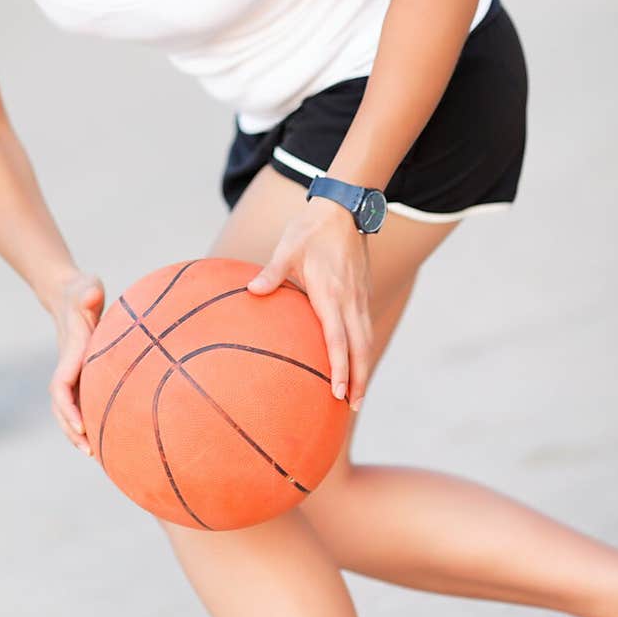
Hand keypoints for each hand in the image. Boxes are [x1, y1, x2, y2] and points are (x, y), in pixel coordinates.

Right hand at [48, 270, 104, 455]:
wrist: (70, 294)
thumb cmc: (82, 292)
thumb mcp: (86, 287)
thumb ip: (88, 293)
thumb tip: (90, 296)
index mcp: (70, 353)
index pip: (62, 386)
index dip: (68, 408)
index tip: (81, 426)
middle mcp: (68, 367)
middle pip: (62, 406)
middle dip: (71, 429)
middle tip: (89, 450)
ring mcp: (73, 373)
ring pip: (70, 408)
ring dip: (78, 431)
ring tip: (95, 453)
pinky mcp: (81, 374)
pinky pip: (81, 402)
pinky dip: (88, 420)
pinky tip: (107, 435)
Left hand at [246, 199, 372, 411]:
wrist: (343, 209)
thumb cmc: (310, 230)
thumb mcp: (287, 249)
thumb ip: (272, 272)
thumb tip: (251, 290)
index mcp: (331, 293)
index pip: (338, 339)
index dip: (339, 368)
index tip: (338, 392)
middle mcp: (350, 300)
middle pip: (360, 348)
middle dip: (358, 380)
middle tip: (352, 408)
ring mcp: (359, 297)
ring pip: (366, 340)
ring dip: (364, 369)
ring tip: (357, 396)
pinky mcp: (362, 293)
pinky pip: (365, 328)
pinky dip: (363, 351)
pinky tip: (357, 364)